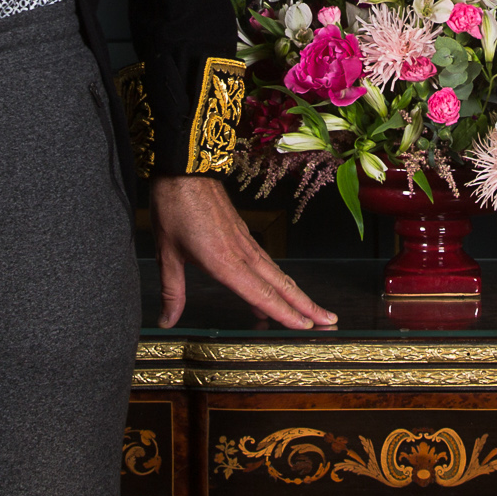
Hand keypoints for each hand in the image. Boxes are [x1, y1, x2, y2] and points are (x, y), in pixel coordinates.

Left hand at [150, 175, 336, 330]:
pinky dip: (278, 278)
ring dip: (298, 293)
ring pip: (277, 272)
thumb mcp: (167, 252)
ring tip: (313, 310)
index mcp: (224, 261)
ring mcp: (245, 241)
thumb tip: (167, 320)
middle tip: (329, 321)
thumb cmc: (175, 206)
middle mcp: (242, 253)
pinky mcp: (242, 232)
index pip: (261, 294)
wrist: (185, 168)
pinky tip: (276, 287)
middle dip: (307, 305)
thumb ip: (172, 291)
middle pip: (281, 284)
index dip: (284, 313)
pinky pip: (266, 261)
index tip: (305, 327)